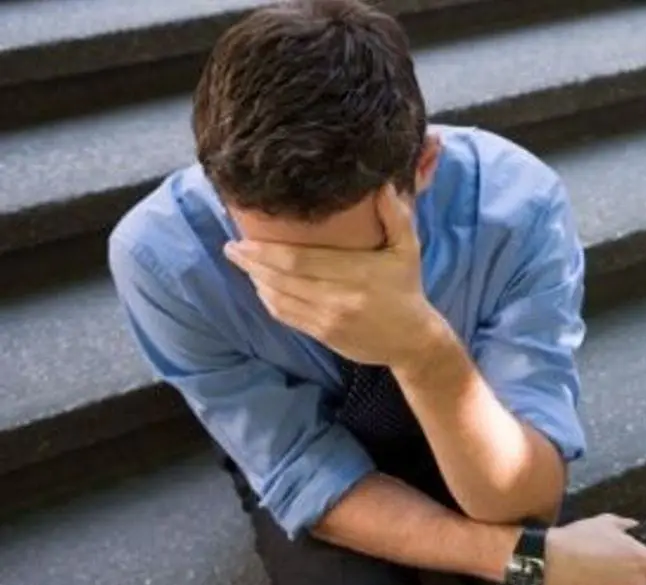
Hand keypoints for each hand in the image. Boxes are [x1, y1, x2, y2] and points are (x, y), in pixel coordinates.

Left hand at [224, 185, 442, 365]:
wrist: (413, 339)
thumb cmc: (407, 288)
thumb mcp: (408, 249)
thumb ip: (396, 216)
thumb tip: (381, 184)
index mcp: (356, 273)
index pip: (299, 260)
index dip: (266, 251)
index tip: (243, 239)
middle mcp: (338, 298)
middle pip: (282, 278)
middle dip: (252, 262)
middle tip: (231, 248)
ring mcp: (327, 319)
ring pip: (279, 298)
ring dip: (257, 280)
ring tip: (243, 263)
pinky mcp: (323, 333)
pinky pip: (286, 315)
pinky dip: (268, 300)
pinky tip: (261, 286)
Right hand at [542, 513, 645, 584]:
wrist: (550, 563)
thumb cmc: (580, 539)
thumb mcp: (607, 522)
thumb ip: (628, 526)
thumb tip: (636, 529)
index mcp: (642, 560)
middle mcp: (636, 583)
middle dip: (644, 575)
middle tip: (626, 563)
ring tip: (604, 572)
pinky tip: (591, 583)